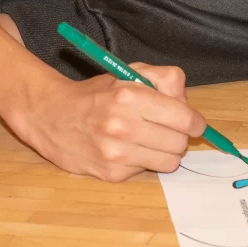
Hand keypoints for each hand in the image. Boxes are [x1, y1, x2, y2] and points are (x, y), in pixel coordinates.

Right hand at [6, 63, 205, 181]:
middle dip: (179, 136)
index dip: (195, 121)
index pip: (185, 118)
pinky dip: (142, 161)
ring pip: (169, 162)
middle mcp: (123, 125)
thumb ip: (163, 80)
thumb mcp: (127, 73)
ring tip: (148, 140)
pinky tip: (126, 149)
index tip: (193, 122)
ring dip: (164, 152)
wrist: (52, 116)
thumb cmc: (95, 94)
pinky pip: (147, 171)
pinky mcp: (112, 173)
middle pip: (180, 143)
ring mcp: (116, 153)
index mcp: (129, 95)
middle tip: (166, 129)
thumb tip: (188, 105)